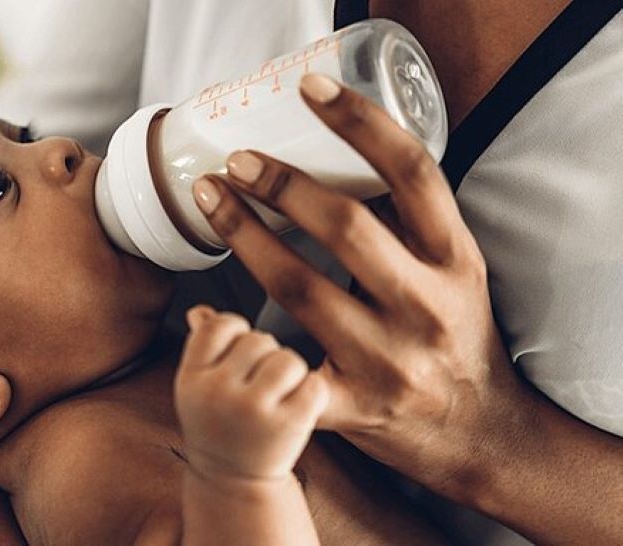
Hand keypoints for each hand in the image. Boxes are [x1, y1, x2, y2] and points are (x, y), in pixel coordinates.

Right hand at [175, 306, 328, 482]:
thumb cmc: (219, 427)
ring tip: (280, 393)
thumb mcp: (198, 388)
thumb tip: (199, 311)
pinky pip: (314, 385)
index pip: (219, 326)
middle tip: (260, 382)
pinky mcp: (288, 426)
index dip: (236, 330)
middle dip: (266, 354)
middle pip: (258, 339)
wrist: (233, 483)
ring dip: (292, 372)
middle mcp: (217, 393)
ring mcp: (253, 410)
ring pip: (288, 359)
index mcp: (191, 378)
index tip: (240, 350)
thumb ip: (202, 349)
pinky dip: (313, 393)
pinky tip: (297, 407)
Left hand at [190, 73, 524, 498]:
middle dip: (283, 185)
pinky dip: (237, 336)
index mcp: (455, 259)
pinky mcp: (353, 404)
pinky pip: (281, 363)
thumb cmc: (456, 337)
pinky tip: (205, 312)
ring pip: (300, 286)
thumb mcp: (455, 272)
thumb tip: (334, 159)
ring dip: (245, 237)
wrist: (477, 433)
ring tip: (210, 201)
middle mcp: (426, 305)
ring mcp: (389, 358)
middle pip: (346, 227)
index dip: (360, 123)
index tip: (311, 89)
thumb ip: (409, 222)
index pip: (413, 173)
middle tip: (237, 160)